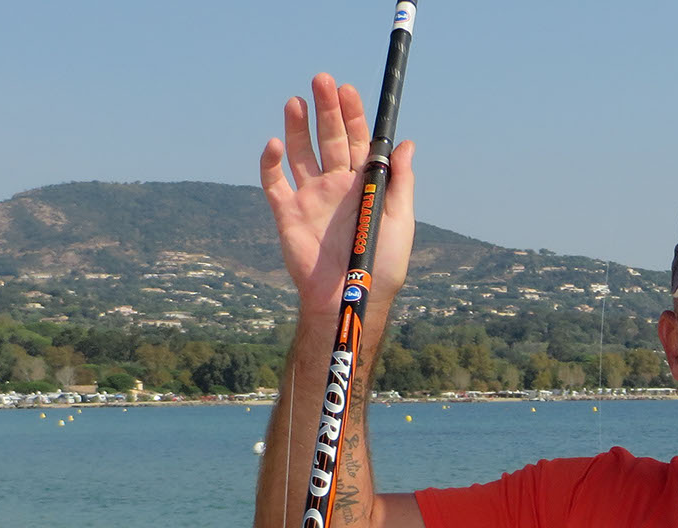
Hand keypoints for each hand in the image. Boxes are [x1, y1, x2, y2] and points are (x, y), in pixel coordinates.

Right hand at [259, 73, 415, 321]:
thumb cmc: (379, 265)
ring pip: (300, 154)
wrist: (347, 298)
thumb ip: (400, 181)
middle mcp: (335, 186)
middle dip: (325, 109)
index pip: (356, 140)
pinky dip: (271, 163)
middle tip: (321, 80)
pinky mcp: (286, 214)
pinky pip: (274, 183)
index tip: (347, 90)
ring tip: (295, 101)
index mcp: (362, 184)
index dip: (352, 115)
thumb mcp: (399, 220)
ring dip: (297, 127)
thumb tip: (406, 143)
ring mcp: (310, 198)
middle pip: (328, 139)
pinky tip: (274, 144)